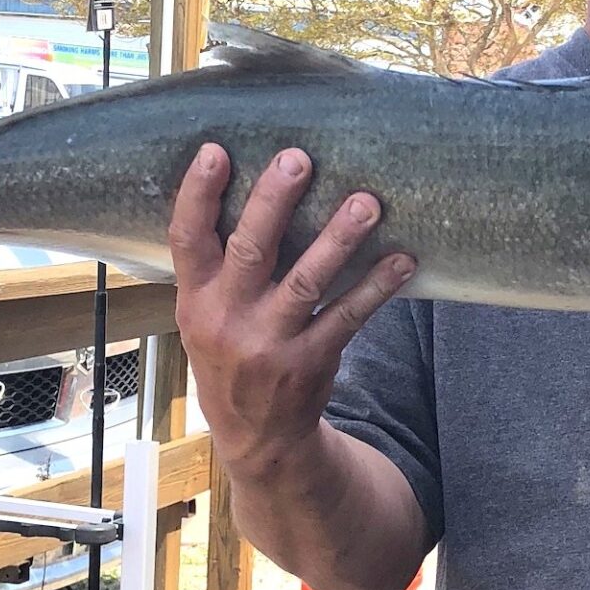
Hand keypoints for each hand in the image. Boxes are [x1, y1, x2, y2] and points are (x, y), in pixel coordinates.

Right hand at [168, 145, 415, 477]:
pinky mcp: (311, 361)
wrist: (256, 438)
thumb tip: (252, 188)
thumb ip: (216, 267)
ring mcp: (270, 343)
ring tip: (366, 203)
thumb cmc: (229, 356)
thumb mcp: (202, 316)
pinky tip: (403, 260)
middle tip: (299, 159)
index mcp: (194, 299)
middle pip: (250, 251)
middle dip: (274, 203)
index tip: (215, 151)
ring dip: (338, 240)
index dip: (197, 195)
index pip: (186, 240)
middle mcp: (227, 319)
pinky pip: (349, 317)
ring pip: (307, 282)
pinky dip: (377, 287)